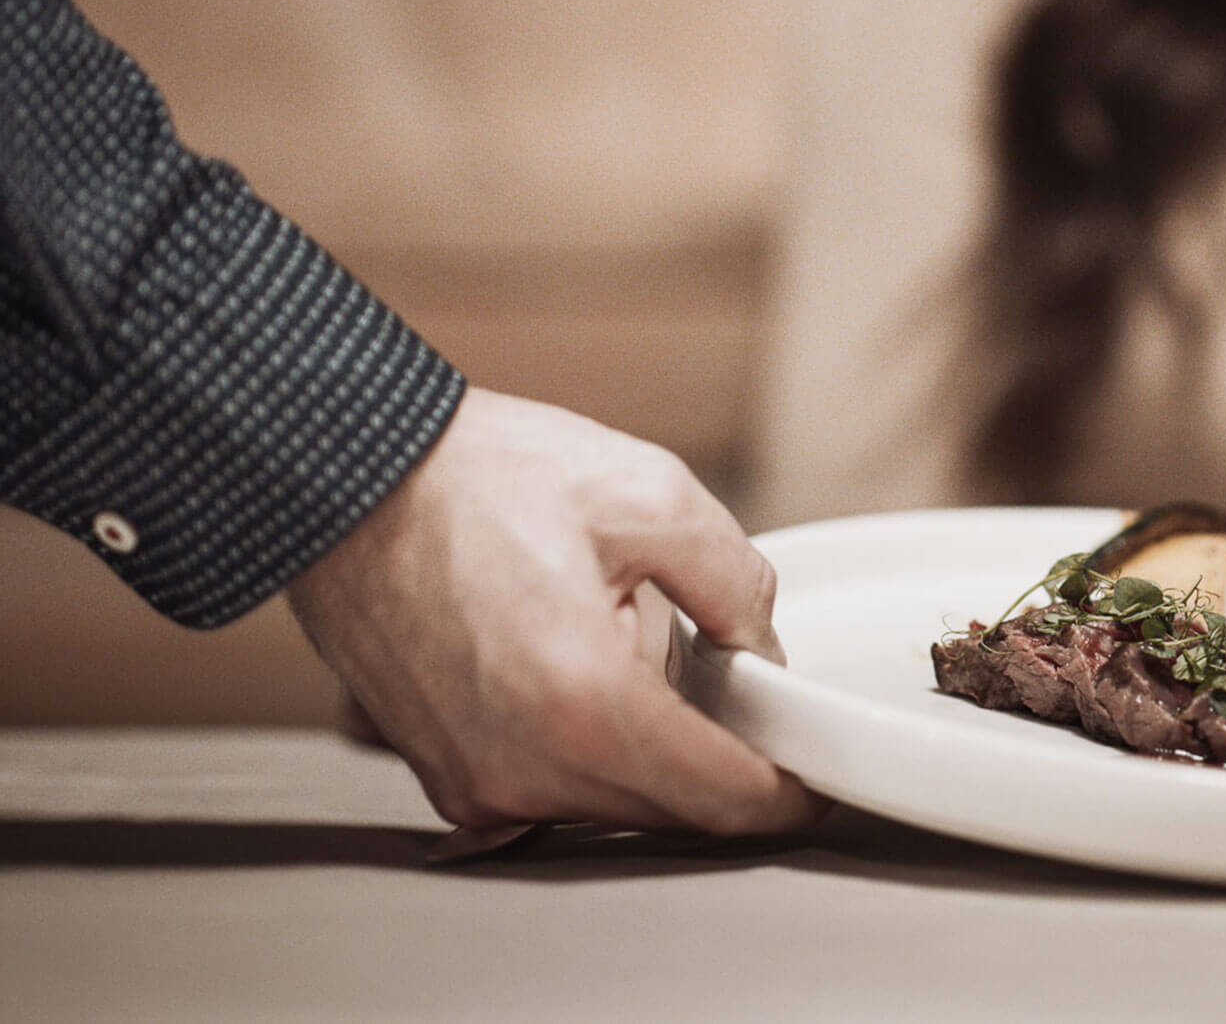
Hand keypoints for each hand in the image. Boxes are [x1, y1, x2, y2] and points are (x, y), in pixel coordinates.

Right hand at [288, 386, 821, 832]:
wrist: (349, 479)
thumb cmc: (475, 478)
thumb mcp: (649, 494)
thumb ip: (735, 581)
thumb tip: (760, 648)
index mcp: (584, 706)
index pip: (721, 798)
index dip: (785, 792)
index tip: (814, 775)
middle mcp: (523, 769)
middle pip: (668, 810)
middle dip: (719, 759)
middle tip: (739, 684)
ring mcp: (476, 782)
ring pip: (610, 803)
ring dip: (650, 749)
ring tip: (643, 650)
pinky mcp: (446, 773)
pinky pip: (551, 787)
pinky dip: (590, 748)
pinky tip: (586, 669)